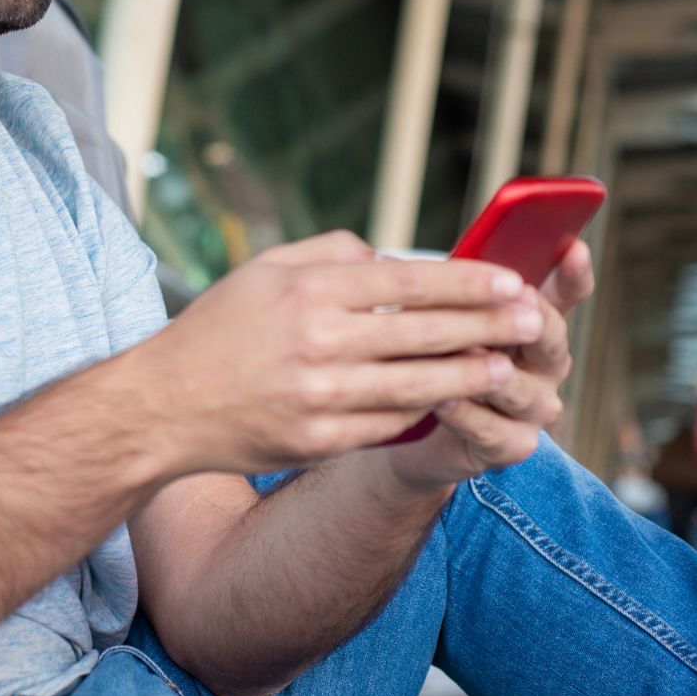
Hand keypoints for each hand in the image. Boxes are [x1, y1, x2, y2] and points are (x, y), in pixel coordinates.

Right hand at [149, 230, 544, 476]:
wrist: (161, 407)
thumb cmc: (215, 331)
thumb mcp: (261, 270)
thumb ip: (326, 253)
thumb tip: (386, 255)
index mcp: (309, 291)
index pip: (407, 281)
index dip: (466, 282)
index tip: (508, 279)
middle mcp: (320, 342)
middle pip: (425, 333)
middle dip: (488, 326)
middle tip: (535, 320)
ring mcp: (322, 397)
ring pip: (418, 386)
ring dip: (471, 376)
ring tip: (509, 367)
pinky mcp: (320, 442)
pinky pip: (388, 425)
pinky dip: (425, 413)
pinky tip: (454, 404)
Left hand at [379, 238, 594, 493]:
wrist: (412, 421)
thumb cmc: (430, 351)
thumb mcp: (439, 312)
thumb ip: (446, 289)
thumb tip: (410, 258)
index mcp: (534, 321)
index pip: (567, 293)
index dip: (573, 273)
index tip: (574, 248)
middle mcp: (544, 365)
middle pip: (551, 339)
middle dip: (532, 319)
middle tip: (517, 298)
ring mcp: (532, 408)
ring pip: (522, 389)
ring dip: (489, 369)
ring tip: (463, 350)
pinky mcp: (511, 446)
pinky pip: (494, 431)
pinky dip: (467, 414)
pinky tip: (443, 398)